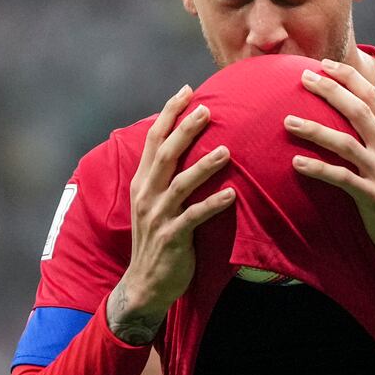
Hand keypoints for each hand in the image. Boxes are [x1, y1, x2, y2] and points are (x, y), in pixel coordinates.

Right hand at [108, 85, 234, 343]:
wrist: (145, 283)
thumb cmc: (158, 237)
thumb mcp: (155, 201)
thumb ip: (166, 174)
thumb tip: (185, 142)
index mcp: (143, 181)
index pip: (154, 140)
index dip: (169, 114)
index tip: (187, 91)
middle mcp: (146, 194)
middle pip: (165, 155)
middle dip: (186, 130)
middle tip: (207, 110)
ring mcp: (158, 216)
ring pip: (180, 184)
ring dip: (203, 167)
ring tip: (226, 151)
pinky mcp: (172, 238)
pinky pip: (193, 218)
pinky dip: (212, 205)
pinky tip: (232, 195)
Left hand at [284, 59, 374, 302]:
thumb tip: (366, 116)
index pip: (374, 97)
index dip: (349, 78)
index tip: (326, 65)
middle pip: (358, 111)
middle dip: (330, 90)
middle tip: (304, 78)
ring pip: (344, 142)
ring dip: (314, 129)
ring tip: (288, 121)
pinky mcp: (372, 197)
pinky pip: (340, 177)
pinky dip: (317, 168)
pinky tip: (296, 163)